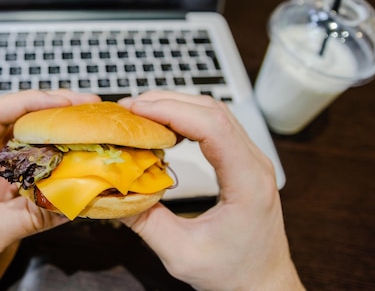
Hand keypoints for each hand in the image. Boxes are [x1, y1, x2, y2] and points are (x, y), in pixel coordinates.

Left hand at [0, 90, 99, 290]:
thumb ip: (29, 215)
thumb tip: (72, 198)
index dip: (29, 101)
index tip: (62, 101)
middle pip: (17, 123)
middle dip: (51, 113)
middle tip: (84, 108)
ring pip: (31, 148)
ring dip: (58, 140)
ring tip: (86, 132)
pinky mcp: (10, 199)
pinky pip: (39, 176)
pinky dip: (59, 171)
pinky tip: (79, 168)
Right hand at [118, 92, 303, 290]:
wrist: (263, 284)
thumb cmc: (232, 274)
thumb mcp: (181, 254)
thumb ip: (145, 222)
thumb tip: (110, 192)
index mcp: (247, 182)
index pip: (213, 127)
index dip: (172, 111)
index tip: (137, 110)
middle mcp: (254, 163)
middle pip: (212, 111)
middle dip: (167, 102)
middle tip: (129, 109)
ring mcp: (251, 160)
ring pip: (214, 113)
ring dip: (176, 106)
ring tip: (141, 114)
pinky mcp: (242, 162)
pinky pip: (215, 126)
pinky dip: (186, 118)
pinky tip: (164, 127)